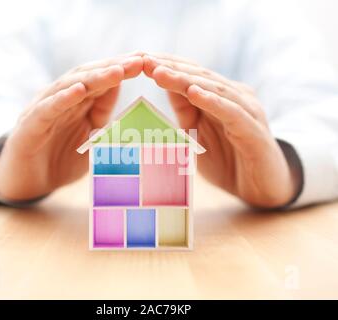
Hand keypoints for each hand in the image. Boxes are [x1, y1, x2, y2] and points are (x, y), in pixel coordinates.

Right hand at [0, 55, 142, 200]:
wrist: (29, 182)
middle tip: (139, 61)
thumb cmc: (61, 159)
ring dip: (94, 78)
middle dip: (114, 68)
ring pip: (69, 87)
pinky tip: (79, 90)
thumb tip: (119, 92)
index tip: (147, 62)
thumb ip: (102, 115)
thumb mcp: (90, 137)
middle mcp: (61, 100)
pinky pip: (47, 109)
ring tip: (116, 72)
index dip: (123, 70)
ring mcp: (44, 110)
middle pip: (88, 77)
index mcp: (77, 102)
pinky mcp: (29, 126)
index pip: (102, 80)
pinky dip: (62, 99)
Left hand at [143, 53, 300, 207]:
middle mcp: (236, 98)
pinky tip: (194, 93)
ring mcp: (247, 112)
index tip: (139, 59)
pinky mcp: (254, 131)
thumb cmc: (228, 161)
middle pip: (201, 77)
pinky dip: (213, 102)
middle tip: (144, 60)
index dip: (167, 66)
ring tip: (161, 73)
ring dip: (186, 80)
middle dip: (171, 68)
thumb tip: (165, 86)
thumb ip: (186, 111)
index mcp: (221, 97)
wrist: (262, 189)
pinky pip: (232, 113)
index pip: (192, 74)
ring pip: (215, 90)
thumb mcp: (198, 134)